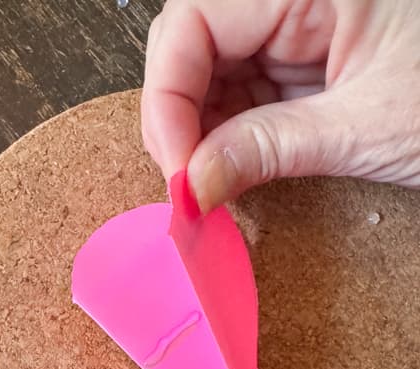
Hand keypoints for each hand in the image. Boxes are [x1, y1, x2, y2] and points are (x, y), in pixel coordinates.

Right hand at [142, 0, 419, 211]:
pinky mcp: (305, 53)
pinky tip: (233, 166)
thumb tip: (191, 183)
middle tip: (187, 183)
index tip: (176, 169)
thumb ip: (266, 149)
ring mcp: (298, 20)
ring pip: (211, 69)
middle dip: (180, 116)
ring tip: (210, 183)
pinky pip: (242, 88)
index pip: (195, 20)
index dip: (169, 97)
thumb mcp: (363, 126)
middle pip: (194, 42)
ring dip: (202, 131)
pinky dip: (230, 133)